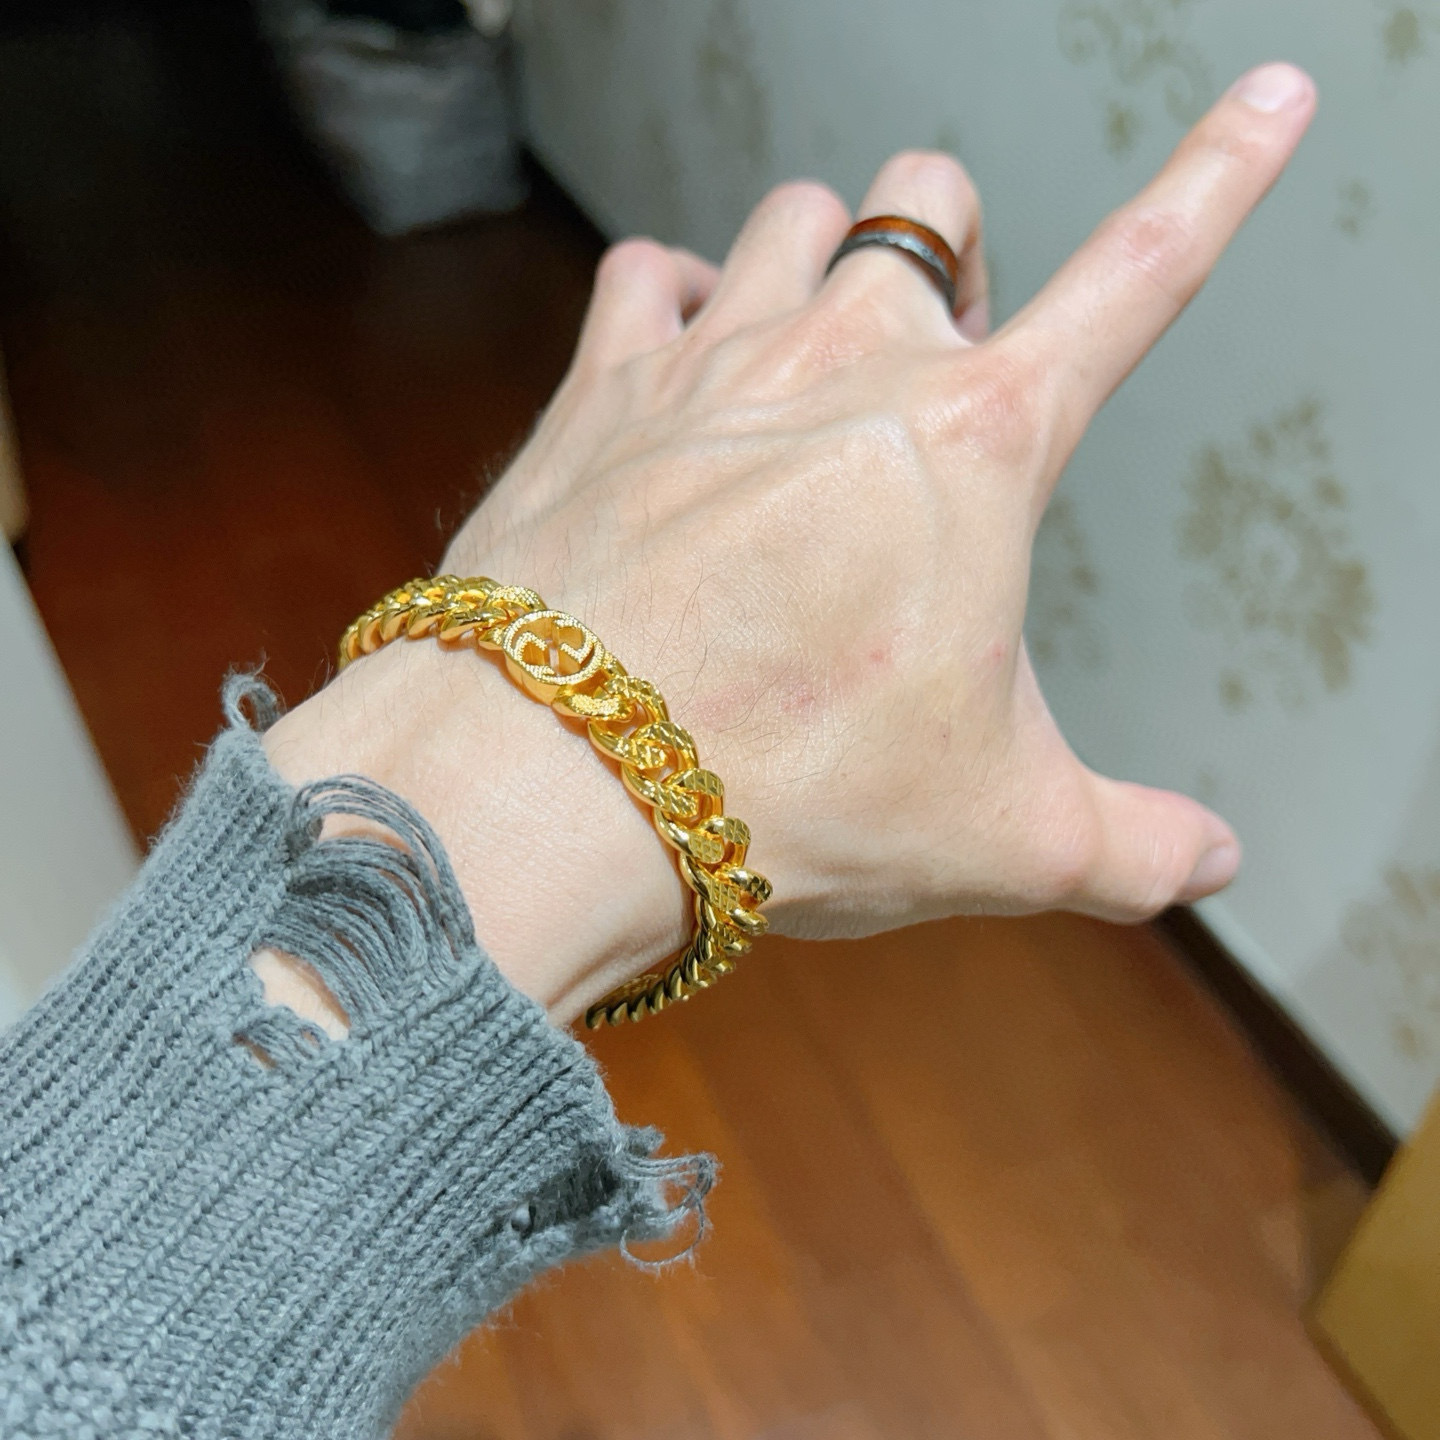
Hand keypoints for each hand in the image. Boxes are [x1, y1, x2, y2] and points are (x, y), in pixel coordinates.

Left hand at [265, 63, 1314, 1024]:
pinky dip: (677, 300)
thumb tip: (1205, 864)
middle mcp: (848, 358)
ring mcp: (715, 356)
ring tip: (810, 376)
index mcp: (978, 441)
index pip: (1144, 274)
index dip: (1223, 177)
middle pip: (928, 205)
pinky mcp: (600, 386)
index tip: (1271, 97)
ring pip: (795, 216)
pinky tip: (682, 370)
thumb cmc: (788, 794)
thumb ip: (1130, 846)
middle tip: (930, 382)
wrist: (564, 781)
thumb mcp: (1001, 838)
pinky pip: (650, 270)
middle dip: (945, 264)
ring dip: (820, 269)